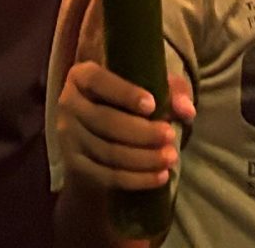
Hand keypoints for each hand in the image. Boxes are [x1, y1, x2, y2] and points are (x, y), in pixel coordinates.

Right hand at [54, 60, 195, 192]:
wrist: (99, 131)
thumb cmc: (128, 100)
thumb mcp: (150, 85)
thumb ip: (171, 91)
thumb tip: (186, 109)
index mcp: (81, 76)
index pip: (98, 81)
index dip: (124, 93)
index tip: (152, 105)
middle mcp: (68, 104)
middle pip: (105, 121)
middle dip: (142, 132)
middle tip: (170, 135)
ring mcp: (68, 137)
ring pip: (108, 151)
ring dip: (143, 158)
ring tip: (170, 158)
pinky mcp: (75, 165)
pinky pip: (107, 176)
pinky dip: (136, 179)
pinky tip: (159, 176)